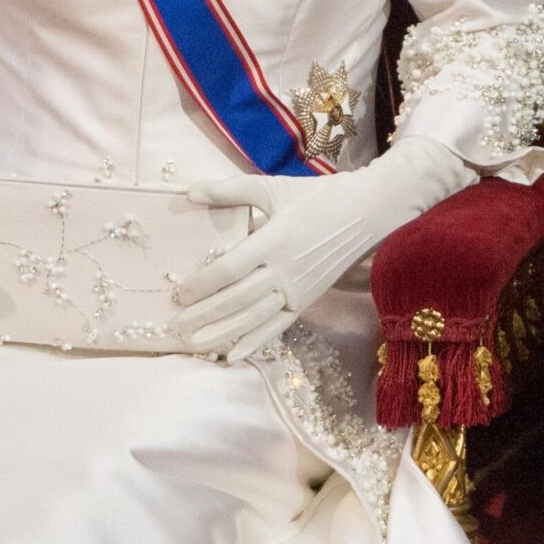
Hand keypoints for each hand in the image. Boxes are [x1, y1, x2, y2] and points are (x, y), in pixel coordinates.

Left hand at [176, 135, 472, 361]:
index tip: (178, 294)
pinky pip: (277, 326)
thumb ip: (230, 190)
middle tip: (175, 327)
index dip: (201, 285)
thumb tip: (189, 191)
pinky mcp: (308, 300)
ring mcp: (297, 289)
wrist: (368, 212)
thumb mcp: (273, 187)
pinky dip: (254, 342)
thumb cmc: (319, 197)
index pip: (228, 270)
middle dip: (204, 315)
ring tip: (194, 345)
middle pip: (236, 299)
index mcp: (273, 241)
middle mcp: (284, 270)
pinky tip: (232, 355)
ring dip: (222, 333)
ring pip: (254, 318)